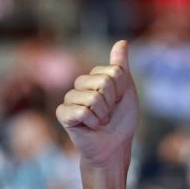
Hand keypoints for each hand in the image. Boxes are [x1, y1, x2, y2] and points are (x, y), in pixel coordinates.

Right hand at [55, 40, 138, 167]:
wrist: (114, 146)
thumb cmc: (121, 120)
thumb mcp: (126, 90)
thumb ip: (121, 67)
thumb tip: (122, 42)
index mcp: (95, 76)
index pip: (113, 72)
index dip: (120, 90)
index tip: (118, 101)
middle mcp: (80, 85)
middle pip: (103, 83)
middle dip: (111, 103)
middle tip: (108, 114)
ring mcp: (70, 98)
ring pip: (92, 98)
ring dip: (102, 115)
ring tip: (99, 122)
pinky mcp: (63, 114)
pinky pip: (80, 111)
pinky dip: (91, 122)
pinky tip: (89, 127)